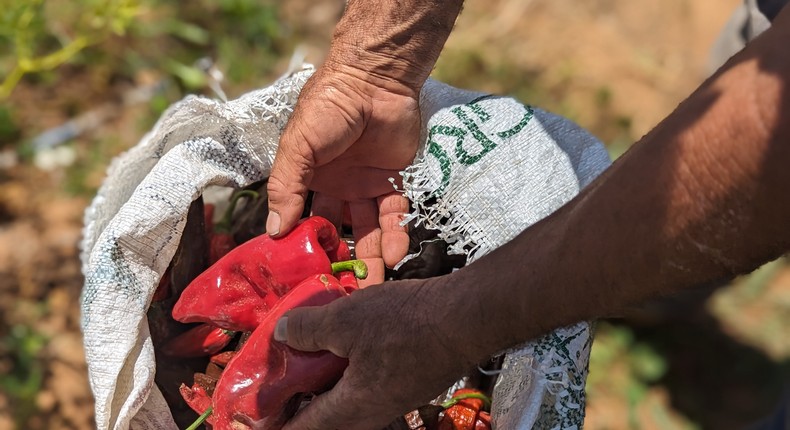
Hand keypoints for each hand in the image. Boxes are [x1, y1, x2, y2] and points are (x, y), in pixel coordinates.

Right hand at [267, 65, 416, 284]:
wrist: (375, 79)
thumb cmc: (329, 107)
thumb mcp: (298, 146)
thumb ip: (287, 187)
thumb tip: (274, 231)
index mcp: (309, 181)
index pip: (303, 221)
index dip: (304, 248)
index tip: (303, 279)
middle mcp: (337, 189)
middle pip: (338, 234)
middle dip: (340, 264)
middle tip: (342, 296)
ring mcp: (367, 187)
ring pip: (368, 231)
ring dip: (370, 259)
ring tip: (372, 288)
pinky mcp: (396, 183)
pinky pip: (395, 216)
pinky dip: (395, 235)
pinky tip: (394, 255)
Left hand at [275, 277, 479, 429]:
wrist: (466, 318)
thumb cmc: (406, 323)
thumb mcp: (344, 320)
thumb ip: (307, 330)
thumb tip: (281, 334)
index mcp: (352, 409)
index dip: (274, 424)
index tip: (252, 417)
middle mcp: (371, 413)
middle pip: (324, 422)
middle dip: (297, 408)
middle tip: (277, 386)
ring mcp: (392, 400)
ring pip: (345, 405)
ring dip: (322, 390)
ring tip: (305, 365)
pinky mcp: (406, 382)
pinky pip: (364, 389)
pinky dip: (344, 376)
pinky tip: (343, 348)